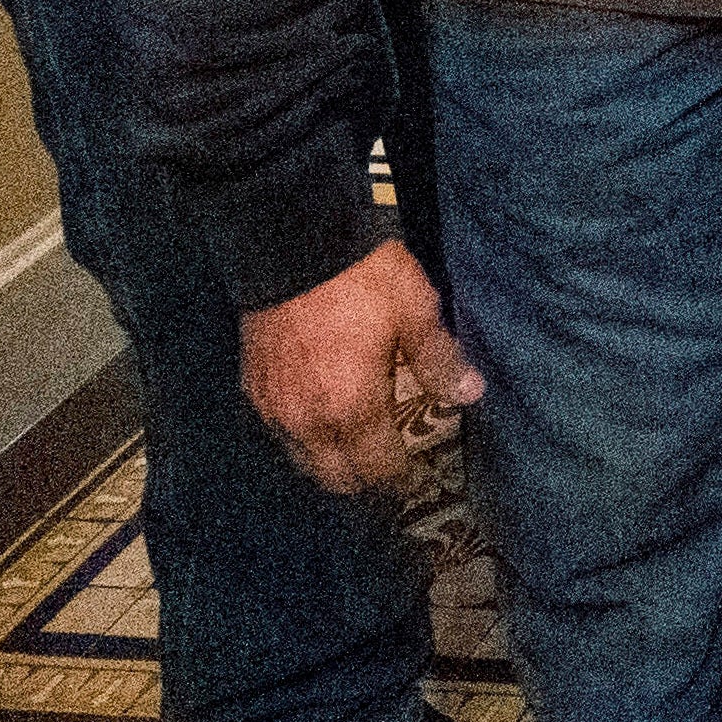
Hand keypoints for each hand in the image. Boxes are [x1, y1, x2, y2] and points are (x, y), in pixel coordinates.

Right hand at [240, 239, 477, 496]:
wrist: (290, 241)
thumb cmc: (358, 276)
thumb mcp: (414, 310)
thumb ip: (439, 360)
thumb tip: (470, 393)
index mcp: (352, 407)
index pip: (376, 468)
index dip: (399, 478)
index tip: (413, 478)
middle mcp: (308, 420)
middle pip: (334, 477)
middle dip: (362, 480)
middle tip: (384, 467)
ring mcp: (274, 406)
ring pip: (302, 458)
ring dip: (328, 460)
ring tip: (352, 444)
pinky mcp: (252, 385)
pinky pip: (278, 430)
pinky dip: (300, 434)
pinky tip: (317, 415)